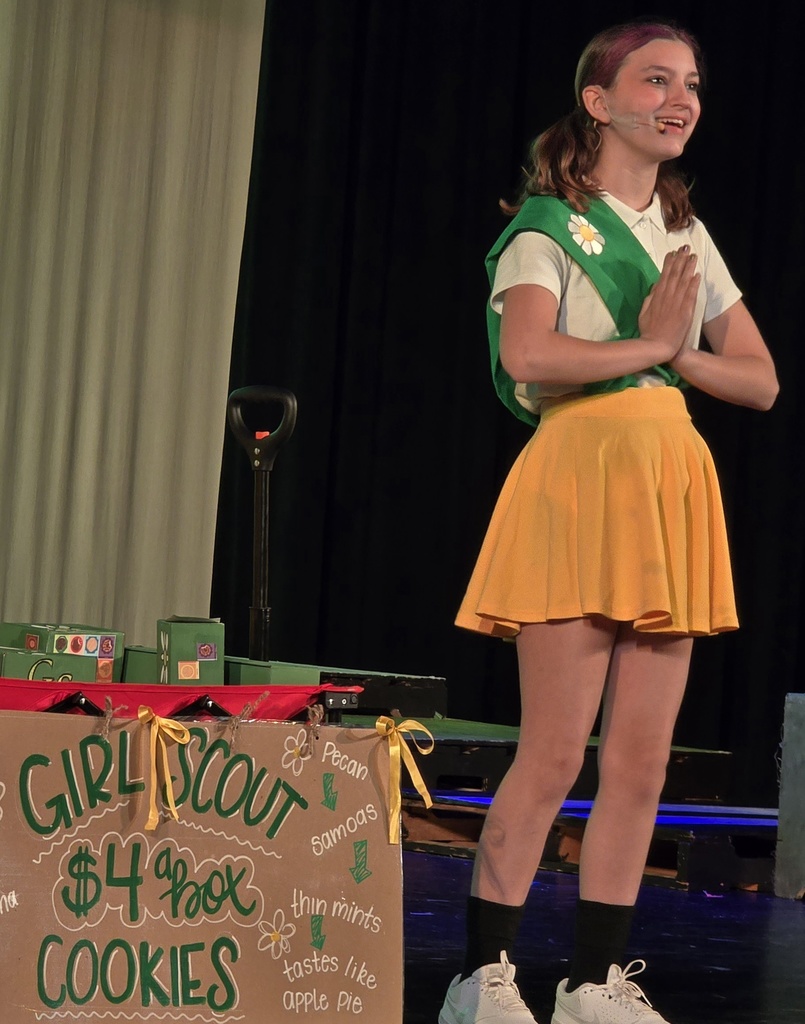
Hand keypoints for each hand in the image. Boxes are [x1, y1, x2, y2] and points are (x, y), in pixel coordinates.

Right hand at [638, 247, 700, 362]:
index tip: (672, 253)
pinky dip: (694, 284)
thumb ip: (649, 299)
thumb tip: (654, 286)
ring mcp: (676, 303)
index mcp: (656, 297)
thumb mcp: (643, 314)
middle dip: (680, 260)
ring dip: (688, 267)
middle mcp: (667, 297)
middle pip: (674, 275)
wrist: (656, 347)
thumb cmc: (649, 332)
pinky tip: (697, 274)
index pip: (663, 276)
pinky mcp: (685, 311)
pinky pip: (691, 294)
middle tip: (685, 247)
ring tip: (693, 256)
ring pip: (683, 281)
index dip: (668, 263)